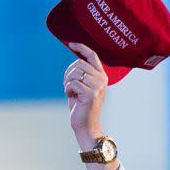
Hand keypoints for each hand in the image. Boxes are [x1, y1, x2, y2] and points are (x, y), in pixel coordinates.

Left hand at [63, 43, 118, 169]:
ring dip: (67, 82)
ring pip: (74, 73)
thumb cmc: (81, 106)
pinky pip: (72, 84)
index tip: (71, 44)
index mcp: (101, 76)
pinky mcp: (91, 94)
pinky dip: (67, 90)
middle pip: (78, 64)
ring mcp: (98, 87)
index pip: (92, 55)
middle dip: (68, 74)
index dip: (81, 48)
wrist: (86, 126)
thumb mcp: (82, 86)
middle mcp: (102, 79)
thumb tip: (76, 56)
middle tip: (68, 86)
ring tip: (71, 92)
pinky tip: (72, 97)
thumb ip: (81, 73)